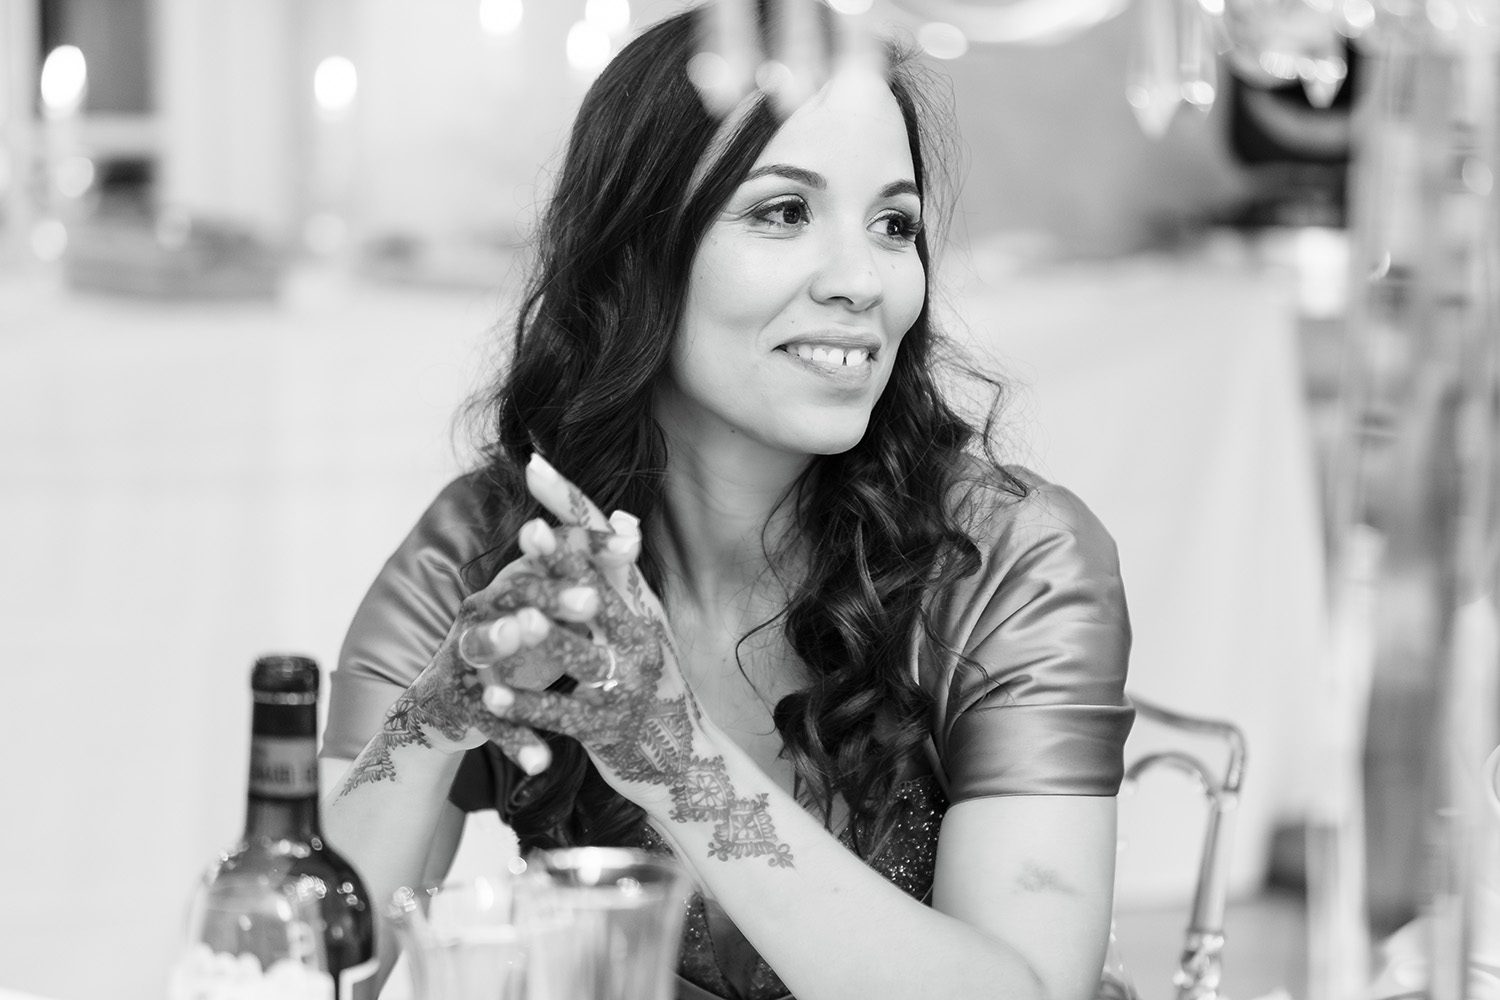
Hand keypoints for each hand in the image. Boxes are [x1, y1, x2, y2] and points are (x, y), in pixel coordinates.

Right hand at [335, 505, 614, 795]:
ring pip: (481, 645)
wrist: (452, 702)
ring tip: (523, 634)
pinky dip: (514, 739)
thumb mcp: (553, 609)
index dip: (591, 548)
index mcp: (514, 582)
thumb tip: (634, 526)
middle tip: (591, 601)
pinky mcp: (460, 703)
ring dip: (502, 640)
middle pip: (515, 593)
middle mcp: (484, 609)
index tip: (634, 547)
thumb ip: (589, 572)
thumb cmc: (520, 646)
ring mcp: (465, 656)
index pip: (551, 553)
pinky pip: (488, 722)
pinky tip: (541, 762)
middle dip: (552, 595)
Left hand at [477, 454, 793, 865]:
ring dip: (540, 633)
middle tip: (528, 531)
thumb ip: (625, 581)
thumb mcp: (648, 628)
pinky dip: (525, 704)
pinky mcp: (605, 728)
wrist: (689, 765)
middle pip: (594, 590)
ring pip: (577, 653)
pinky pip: (560, 713)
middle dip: (561, 560)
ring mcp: (623, 685)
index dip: (570, 503)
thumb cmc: (656, 688)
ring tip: (504, 614)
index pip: (605, 541)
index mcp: (642, 607)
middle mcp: (638, 638)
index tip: (535, 463)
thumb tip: (622, 517)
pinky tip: (491, 695)